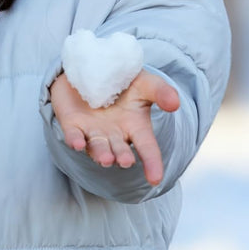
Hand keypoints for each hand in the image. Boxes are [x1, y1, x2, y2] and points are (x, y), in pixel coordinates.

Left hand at [50, 69, 180, 185]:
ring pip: (98, 147)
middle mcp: (114, 135)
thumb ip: (160, 92)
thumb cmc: (124, 82)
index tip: (156, 179)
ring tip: (107, 159)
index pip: (147, 148)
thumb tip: (175, 103)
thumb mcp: (145, 83)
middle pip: (120, 151)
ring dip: (101, 154)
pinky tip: (77, 144)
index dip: (152, 163)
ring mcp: (93, 132)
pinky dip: (75, 140)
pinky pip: (73, 135)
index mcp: (135, 127)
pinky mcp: (73, 125)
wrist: (92, 70)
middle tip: (126, 161)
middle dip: (122, 156)